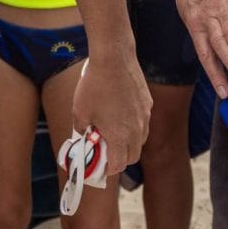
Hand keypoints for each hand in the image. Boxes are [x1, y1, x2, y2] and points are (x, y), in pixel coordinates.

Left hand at [71, 52, 151, 169]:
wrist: (113, 59)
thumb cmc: (94, 86)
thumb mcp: (80, 111)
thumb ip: (82, 129)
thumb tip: (83, 135)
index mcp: (120, 136)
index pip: (118, 165)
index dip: (108, 169)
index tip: (99, 165)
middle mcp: (137, 130)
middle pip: (133, 156)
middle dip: (120, 158)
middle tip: (106, 151)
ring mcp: (145, 116)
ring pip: (141, 139)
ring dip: (129, 142)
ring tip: (113, 132)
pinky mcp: (147, 103)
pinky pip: (143, 121)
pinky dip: (134, 125)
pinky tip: (120, 113)